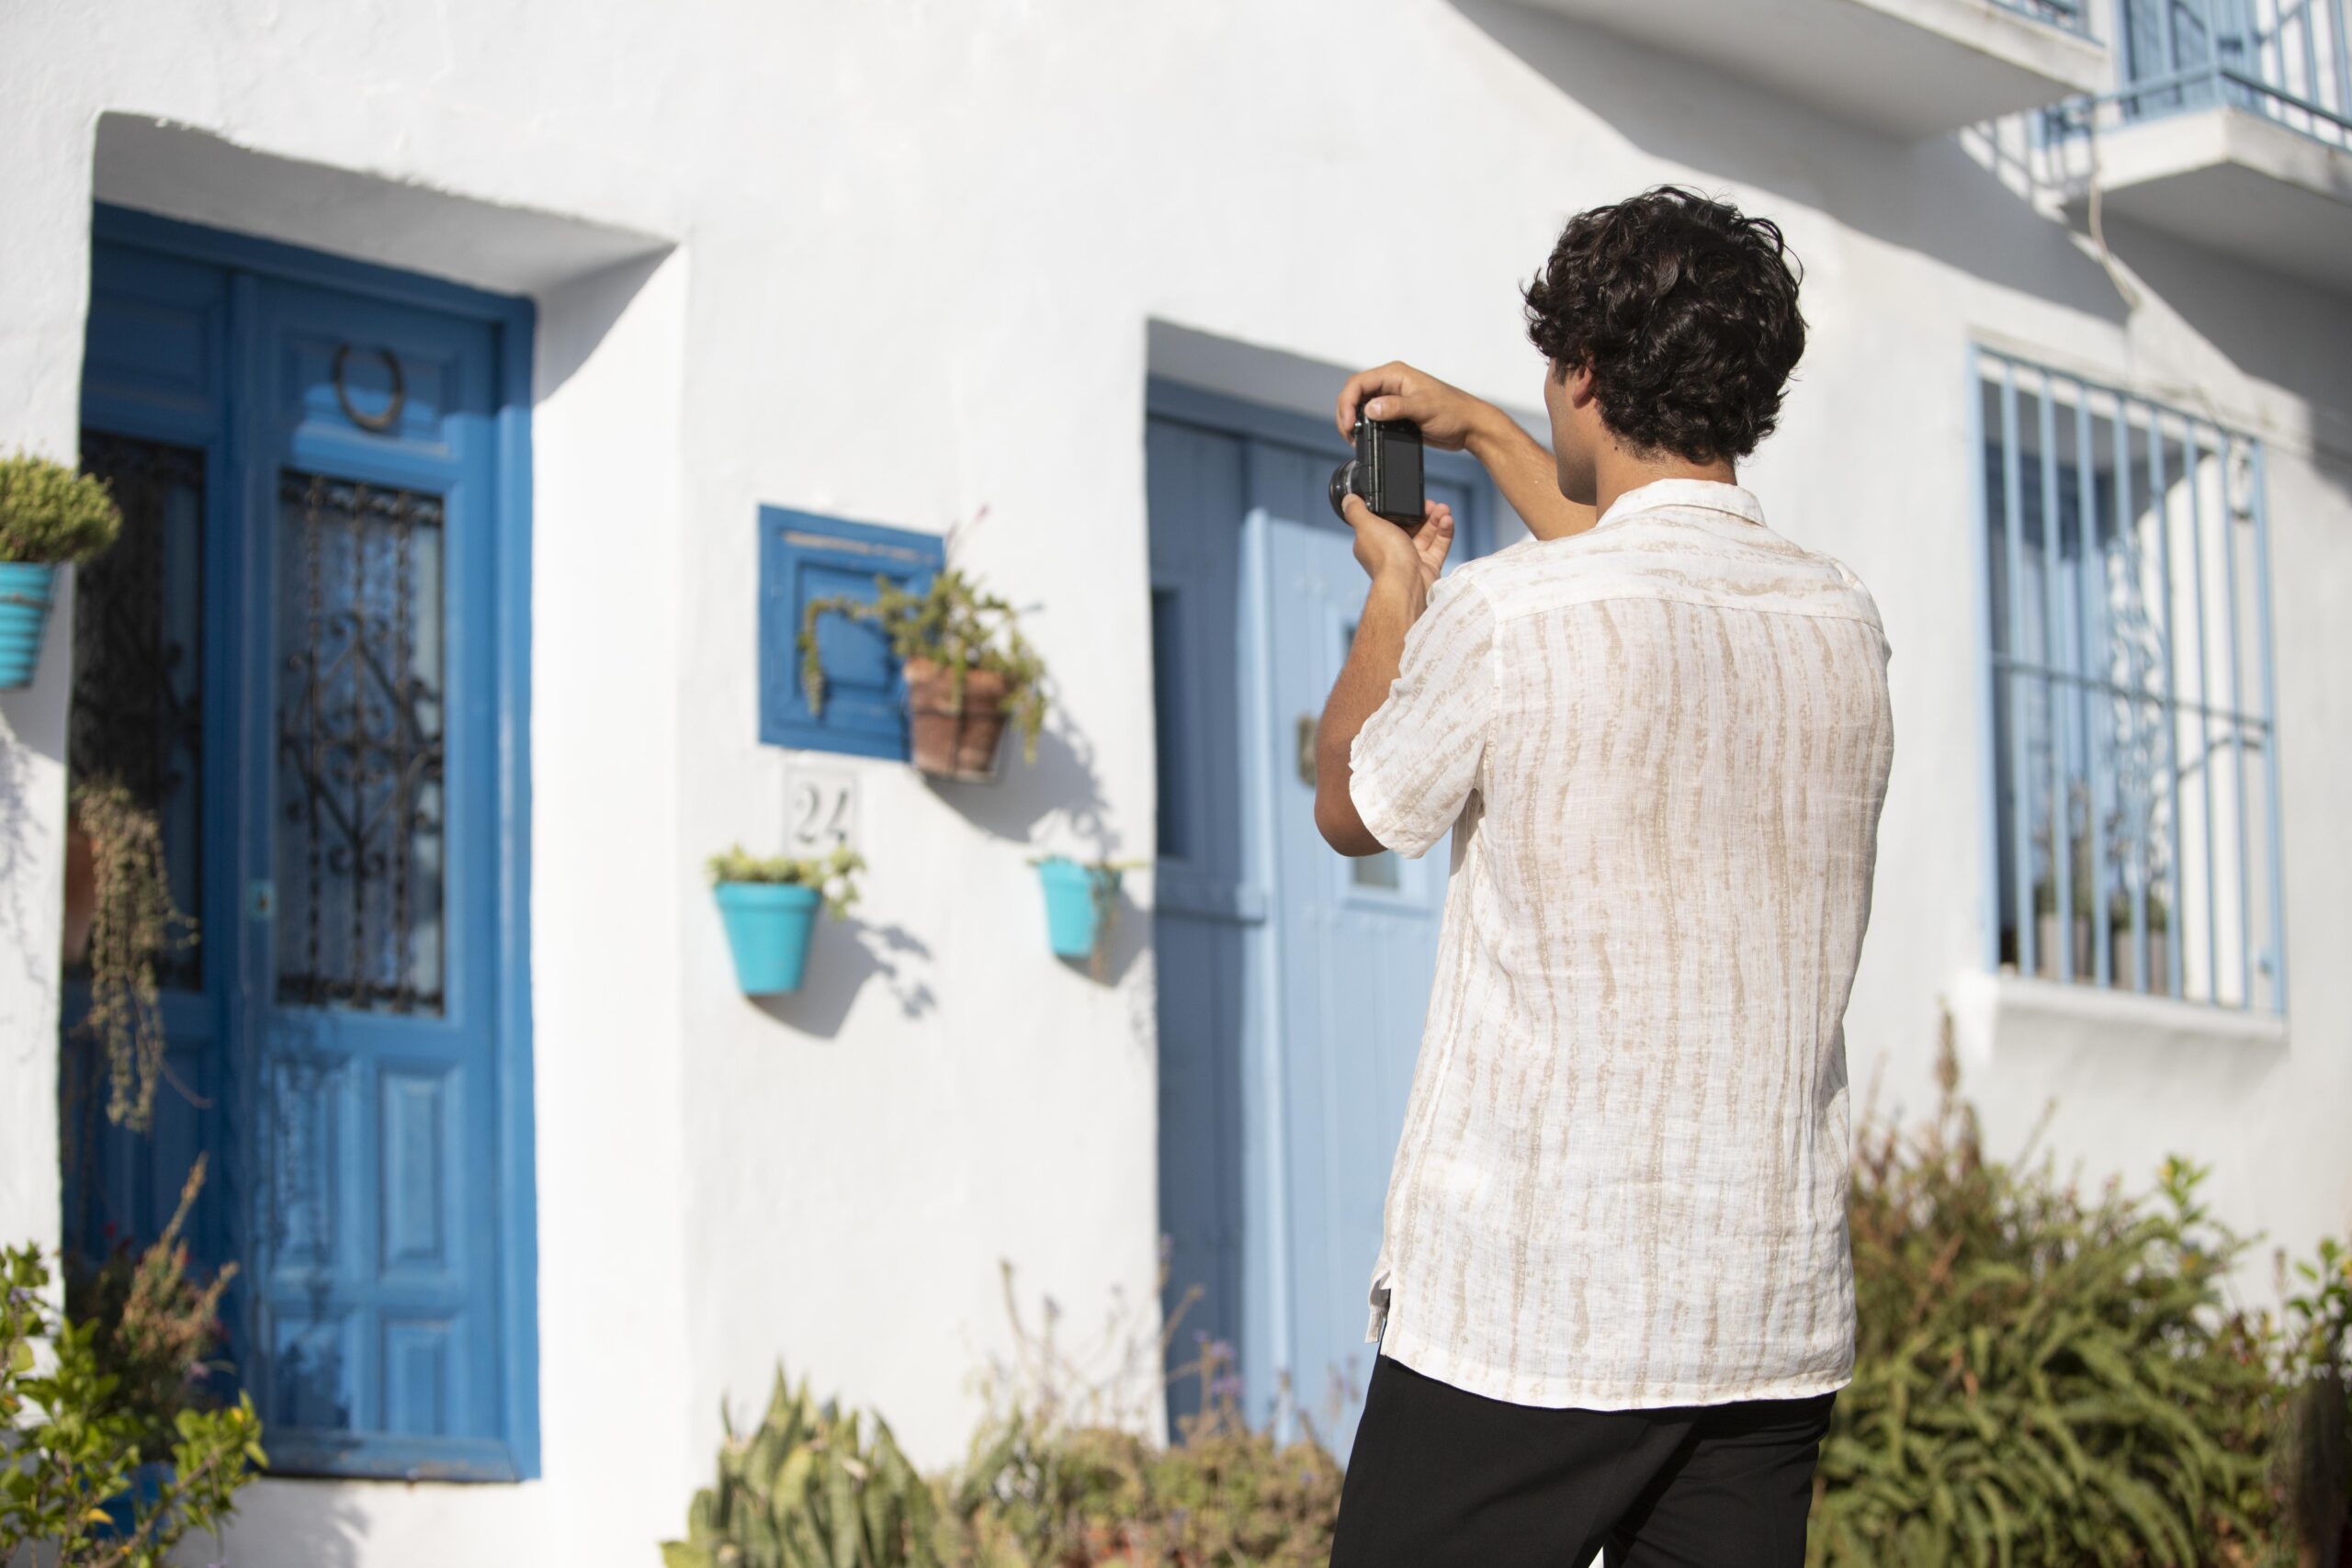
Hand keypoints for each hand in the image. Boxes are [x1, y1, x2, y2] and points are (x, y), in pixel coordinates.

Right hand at [1337, 361, 1497, 452]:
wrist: (1469, 426)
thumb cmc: (1453, 411)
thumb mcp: (1423, 408)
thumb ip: (1395, 407)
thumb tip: (1369, 410)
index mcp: (1395, 374)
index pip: (1358, 383)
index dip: (1347, 403)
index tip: (1348, 424)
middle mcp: (1391, 383)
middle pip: (1355, 394)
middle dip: (1347, 414)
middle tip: (1348, 435)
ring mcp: (1393, 398)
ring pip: (1361, 406)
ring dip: (1354, 422)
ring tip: (1355, 439)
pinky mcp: (1397, 413)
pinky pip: (1373, 418)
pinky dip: (1365, 428)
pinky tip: (1366, 440)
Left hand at [1341, 495, 1453, 588]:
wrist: (1406, 584)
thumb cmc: (1385, 556)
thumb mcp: (1366, 525)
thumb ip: (1356, 511)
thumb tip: (1348, 499)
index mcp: (1374, 542)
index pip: (1387, 521)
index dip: (1399, 509)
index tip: (1409, 498)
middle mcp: (1392, 551)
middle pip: (1409, 526)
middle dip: (1422, 512)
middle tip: (1430, 504)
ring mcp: (1411, 559)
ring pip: (1426, 535)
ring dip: (1435, 519)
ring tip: (1443, 509)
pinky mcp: (1428, 566)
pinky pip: (1438, 546)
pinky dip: (1444, 533)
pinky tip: (1447, 520)